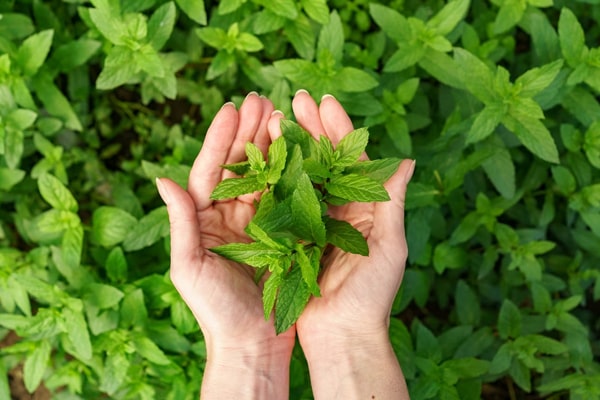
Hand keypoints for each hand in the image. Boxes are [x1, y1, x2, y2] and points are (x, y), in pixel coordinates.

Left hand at [157, 93, 294, 398]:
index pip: (210, 170)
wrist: (251, 343)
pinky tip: (301, 149)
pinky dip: (292, 172)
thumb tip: (161, 178)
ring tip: (281, 113)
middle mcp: (229, 216)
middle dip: (249, 131)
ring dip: (271, 144)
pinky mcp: (282, 234)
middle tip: (261, 98)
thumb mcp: (190, 267)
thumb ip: (180, 222)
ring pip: (264, 175)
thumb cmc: (215, 310)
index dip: (220, 139)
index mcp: (204, 220)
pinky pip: (286, 197)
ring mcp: (257, 223)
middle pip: (239, 165)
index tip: (231, 108)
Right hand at [268, 90, 413, 398]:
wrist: (341, 334)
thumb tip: (406, 160)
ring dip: (292, 146)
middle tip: (296, 98)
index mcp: (366, 208)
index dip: (339, 129)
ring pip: (302, 175)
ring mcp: (315, 221)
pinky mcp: (293, 236)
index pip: (352, 159)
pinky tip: (264, 155)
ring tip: (276, 116)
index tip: (324, 101)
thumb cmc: (372, 295)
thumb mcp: (389, 247)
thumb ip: (392, 203)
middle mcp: (340, 209)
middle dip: (312, 128)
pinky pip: (284, 201)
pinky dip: (276, 178)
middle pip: (325, 160)